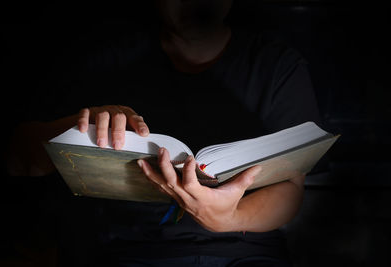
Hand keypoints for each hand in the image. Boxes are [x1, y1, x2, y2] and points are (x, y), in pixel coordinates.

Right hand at [77, 105, 148, 149]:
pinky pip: (85, 114)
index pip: (135, 118)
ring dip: (102, 130)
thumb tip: (140, 150)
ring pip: (102, 116)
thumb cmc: (111, 131)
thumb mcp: (122, 133)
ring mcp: (100, 110)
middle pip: (119, 117)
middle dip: (118, 132)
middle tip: (117, 146)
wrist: (91, 123)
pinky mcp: (87, 112)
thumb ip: (130, 138)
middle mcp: (114, 110)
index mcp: (126, 115)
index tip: (144, 134)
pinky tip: (84, 130)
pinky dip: (84, 121)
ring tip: (102, 144)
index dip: (139, 125)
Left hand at [137, 147, 261, 231]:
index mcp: (201, 197)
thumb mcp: (236, 192)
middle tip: (162, 151)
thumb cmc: (227, 205)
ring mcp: (180, 199)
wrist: (218, 222)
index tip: (191, 157)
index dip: (188, 171)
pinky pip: (161, 188)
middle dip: (165, 167)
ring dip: (151, 173)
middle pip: (171, 183)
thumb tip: (258, 166)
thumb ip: (245, 178)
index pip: (190, 184)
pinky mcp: (176, 197)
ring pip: (162, 186)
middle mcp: (187, 199)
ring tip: (141, 162)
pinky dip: (152, 179)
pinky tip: (145, 169)